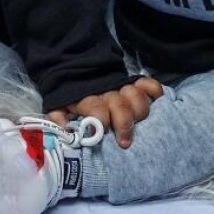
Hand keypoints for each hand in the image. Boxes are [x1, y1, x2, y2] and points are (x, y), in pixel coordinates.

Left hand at [47, 76, 162, 147]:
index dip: (100, 119)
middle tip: (124, 142)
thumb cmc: (73, 97)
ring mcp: (122, 87)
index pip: (96, 108)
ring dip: (139, 110)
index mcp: (88, 98)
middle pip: (121, 106)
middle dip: (124, 124)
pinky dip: (154, 91)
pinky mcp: (135, 84)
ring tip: (139, 124)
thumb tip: (62, 127)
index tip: (101, 132)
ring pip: (136, 96)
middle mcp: (107, 92)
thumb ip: (57, 116)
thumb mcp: (59, 105)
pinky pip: (149, 84)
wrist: (79, 70)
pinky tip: (156, 101)